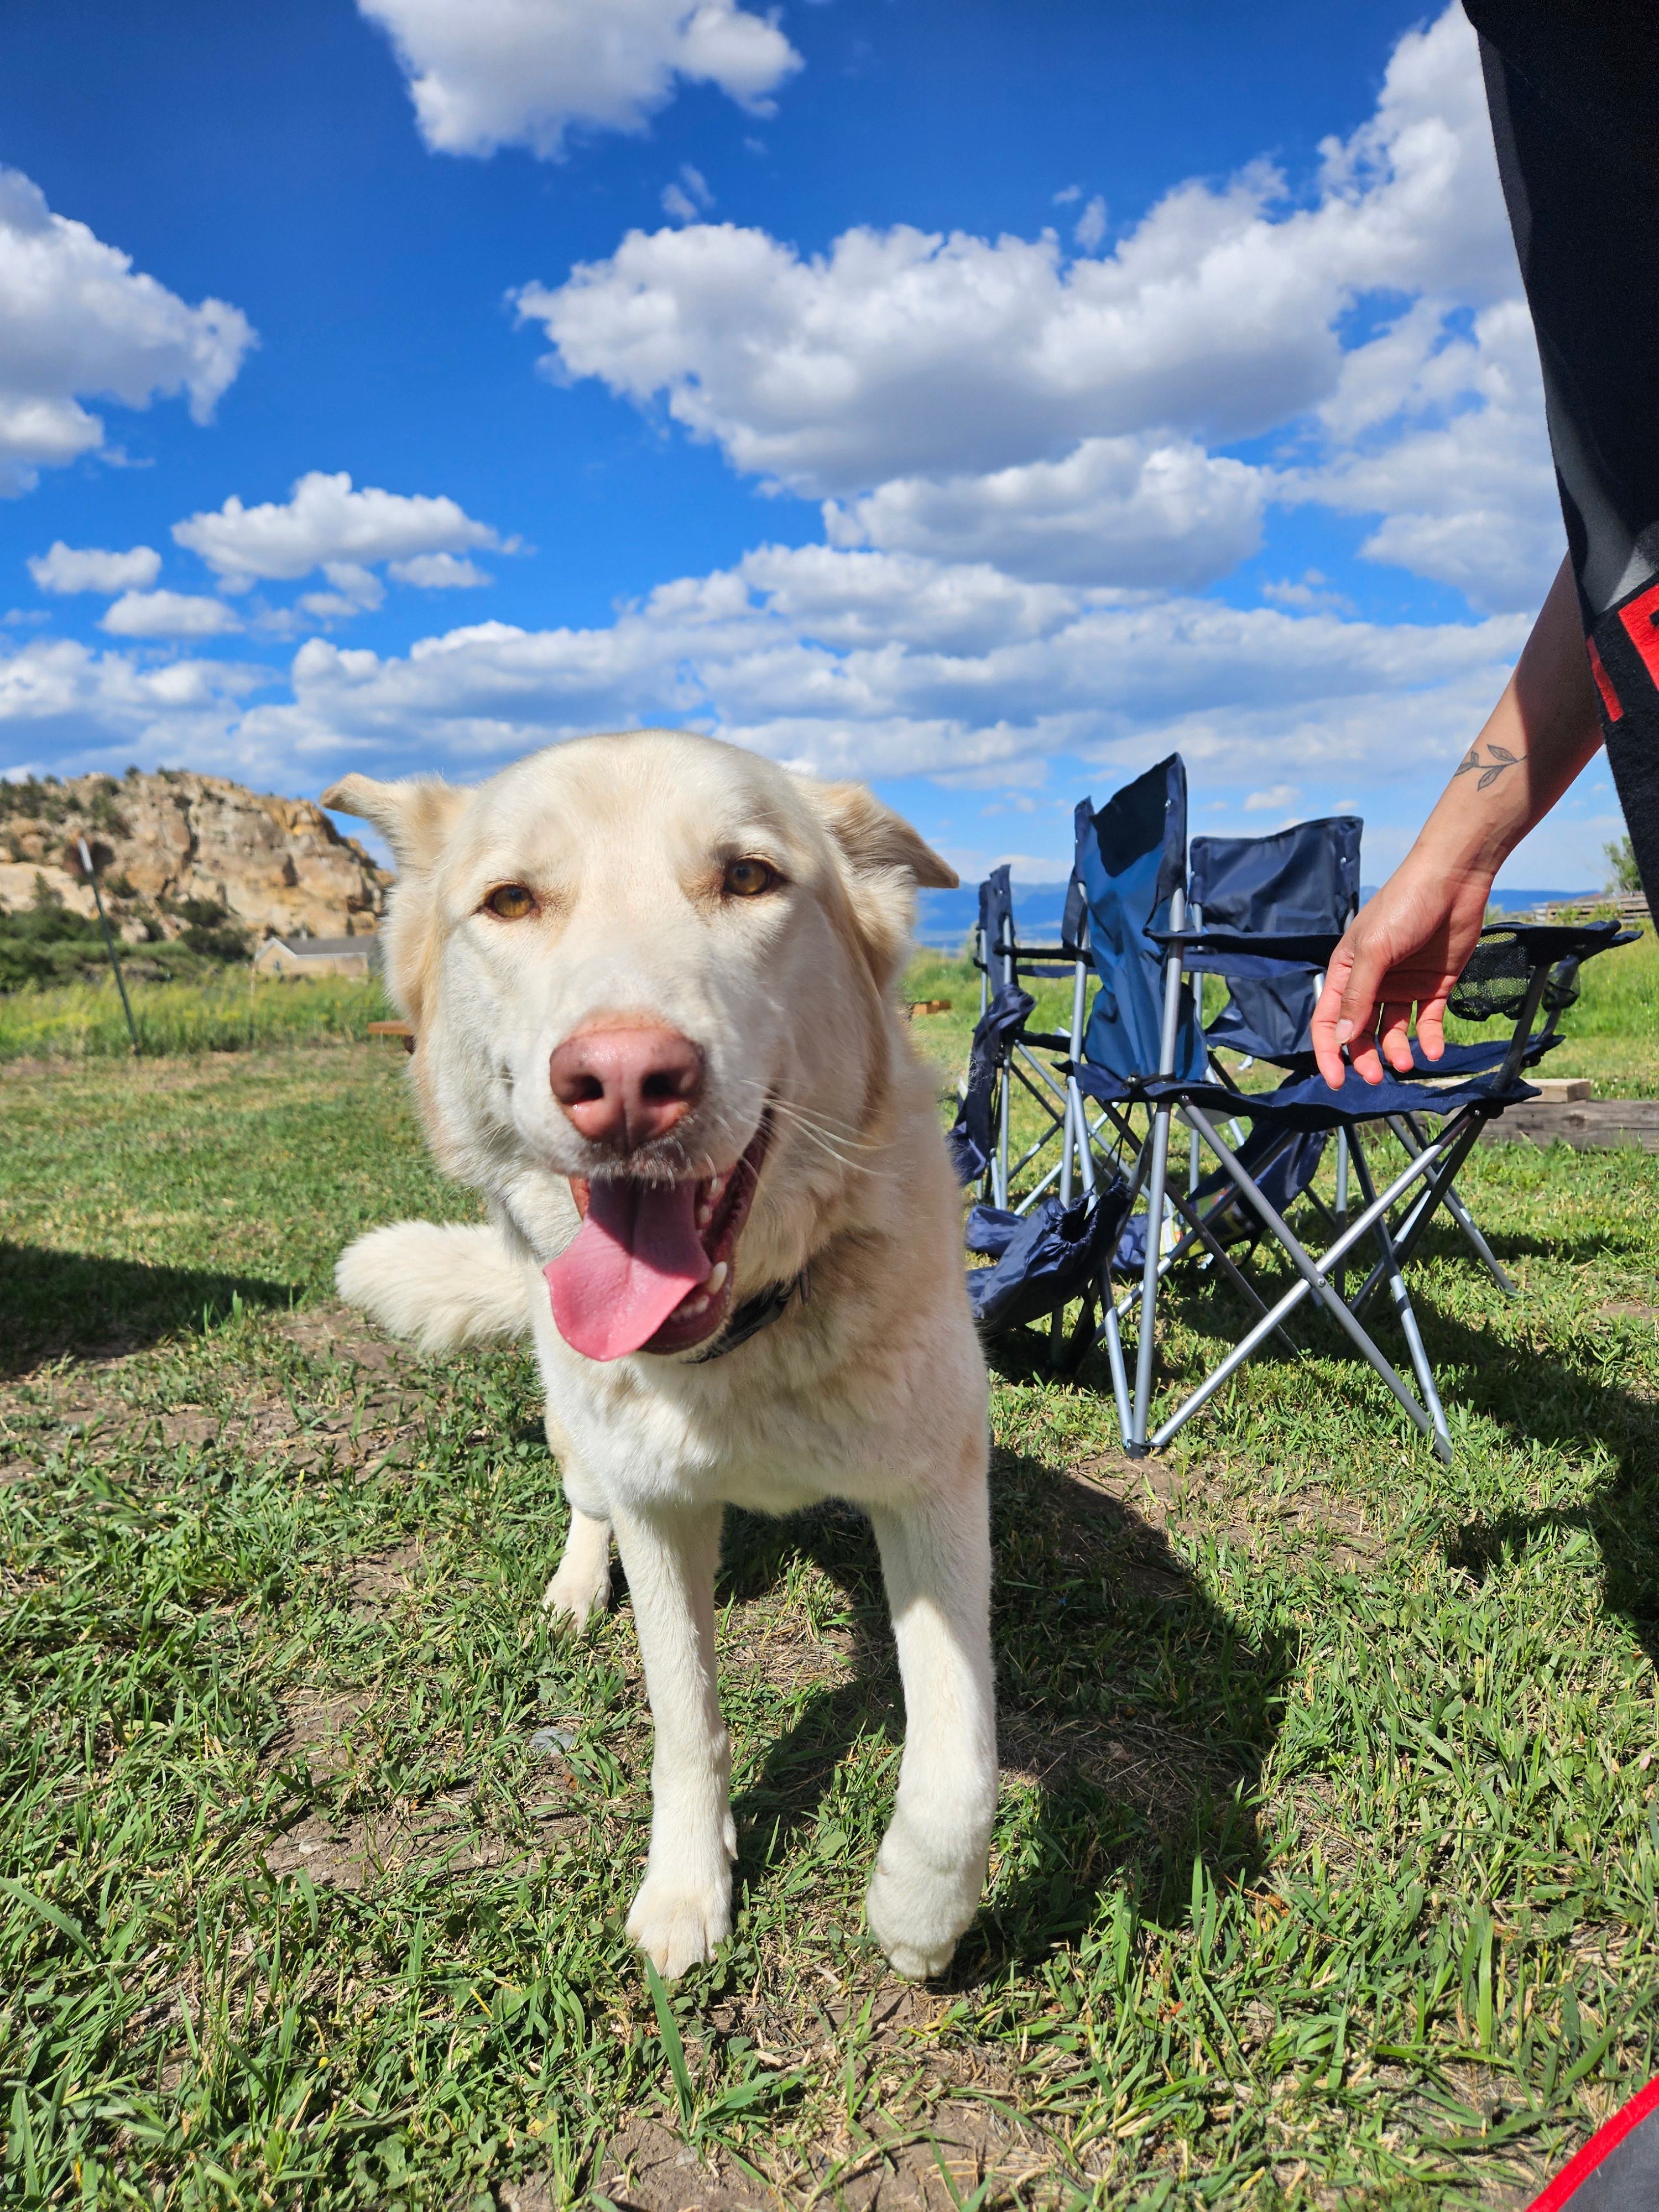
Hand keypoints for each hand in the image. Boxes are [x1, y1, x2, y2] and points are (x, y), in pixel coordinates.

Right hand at [1311, 856, 1494, 1087]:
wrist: (1454, 881)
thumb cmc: (1404, 906)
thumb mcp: (1374, 951)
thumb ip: (1358, 996)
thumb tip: (1341, 1038)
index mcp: (1346, 972)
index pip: (1329, 1021)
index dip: (1330, 1052)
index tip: (1338, 1080)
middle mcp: (1372, 982)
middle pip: (1361, 1032)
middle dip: (1366, 1057)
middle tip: (1377, 1077)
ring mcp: (1403, 985)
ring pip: (1394, 1032)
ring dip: (1397, 1051)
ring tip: (1406, 1062)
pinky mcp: (1434, 986)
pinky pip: (1428, 1022)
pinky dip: (1430, 1039)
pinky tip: (1434, 1050)